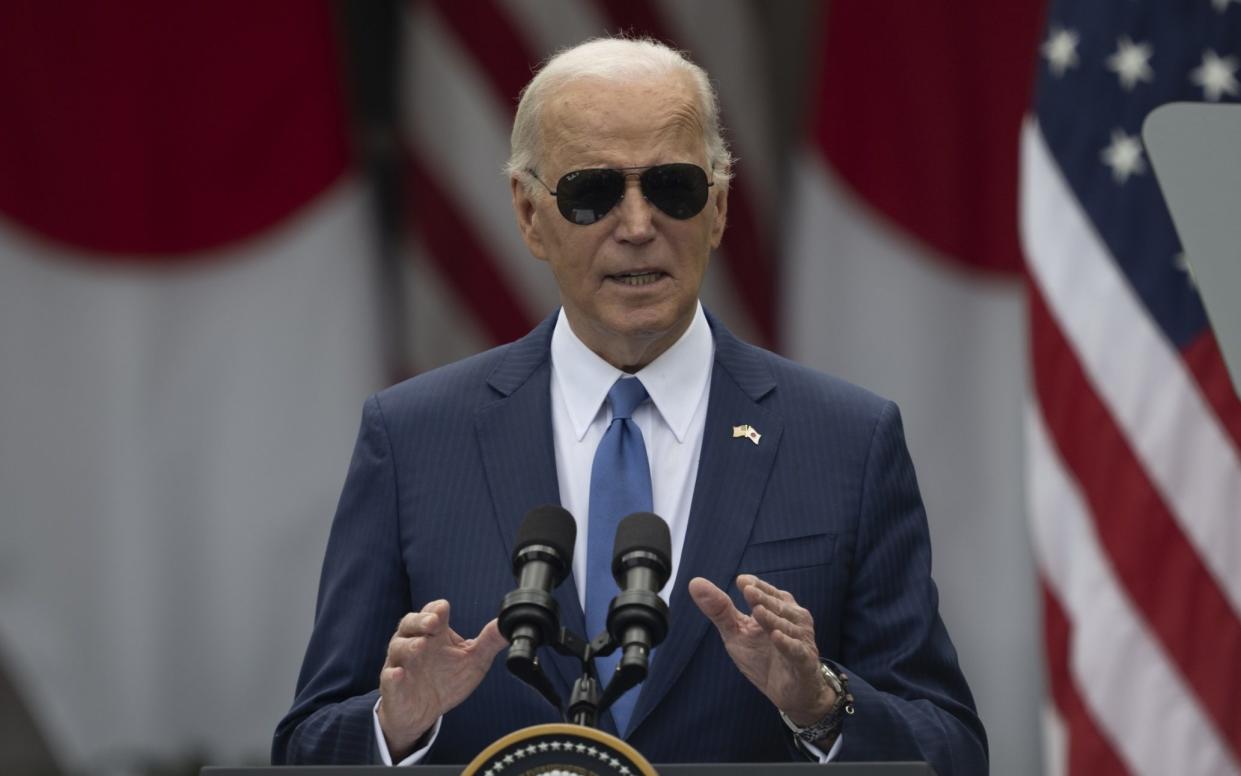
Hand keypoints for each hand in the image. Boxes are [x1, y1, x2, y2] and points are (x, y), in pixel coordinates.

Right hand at [377, 599, 506, 759]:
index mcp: (434, 634)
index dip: (436, 609)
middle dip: (420, 621)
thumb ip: (489, 642)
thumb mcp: (473, 660)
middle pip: (410, 623)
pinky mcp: (393, 686)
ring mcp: (401, 663)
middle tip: (433, 623)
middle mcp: (415, 643)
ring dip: (408, 645)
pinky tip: (398, 674)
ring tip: (420, 646)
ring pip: (398, 647)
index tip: (443, 610)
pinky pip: (389, 678)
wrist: (423, 712)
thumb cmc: (447, 679)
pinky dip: (393, 675)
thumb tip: (509, 624)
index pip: (432, 612)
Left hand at [689, 574, 834, 725]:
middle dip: (763, 598)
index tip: (741, 581)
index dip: (755, 586)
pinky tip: (776, 636)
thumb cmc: (763, 658)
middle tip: (748, 590)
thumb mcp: (736, 633)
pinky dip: (787, 643)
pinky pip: (797, 651)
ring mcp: (801, 640)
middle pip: (777, 606)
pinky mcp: (805, 662)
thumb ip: (719, 610)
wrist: (789, 694)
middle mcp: (793, 619)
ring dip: (773, 619)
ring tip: (758, 611)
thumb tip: (694, 583)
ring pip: (787, 626)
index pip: (766, 592)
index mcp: (777, 608)